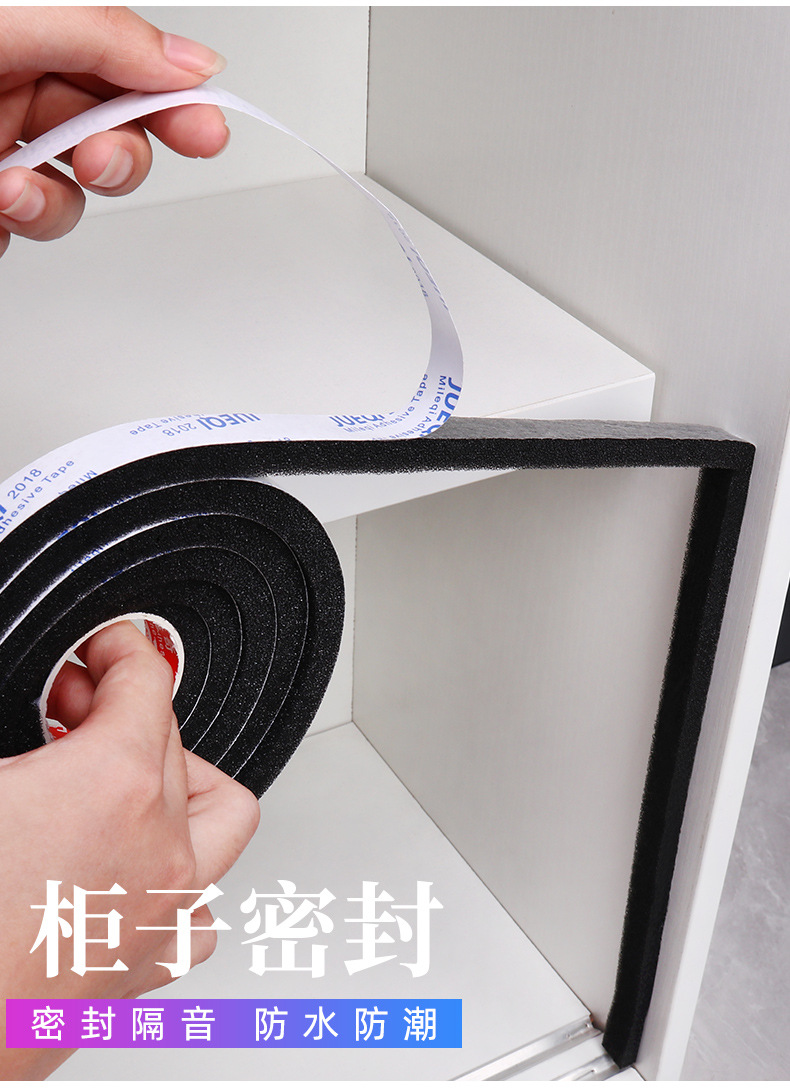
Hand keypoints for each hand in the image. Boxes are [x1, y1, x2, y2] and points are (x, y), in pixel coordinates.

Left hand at [0, 6, 229, 257]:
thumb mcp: (14, 23)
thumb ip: (103, 35)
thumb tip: (191, 62)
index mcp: (31, 34)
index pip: (125, 68)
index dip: (172, 101)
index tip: (204, 133)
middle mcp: (12, 90)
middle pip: (110, 137)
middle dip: (117, 160)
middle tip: (98, 163)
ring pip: (70, 197)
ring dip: (53, 206)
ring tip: (10, 192)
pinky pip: (24, 230)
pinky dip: (17, 229)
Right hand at [0, 621, 259, 1078]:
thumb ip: (14, 739)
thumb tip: (23, 734)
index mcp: (114, 784)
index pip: (147, 679)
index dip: (120, 646)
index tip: (105, 645)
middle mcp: (158, 845)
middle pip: (171, 737)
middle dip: (125, 707)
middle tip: (71, 705)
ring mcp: (162, 911)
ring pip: (219, 816)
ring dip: (177, 781)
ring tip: (124, 771)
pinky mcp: (145, 968)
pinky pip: (198, 903)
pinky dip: (179, 870)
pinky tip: (131, 864)